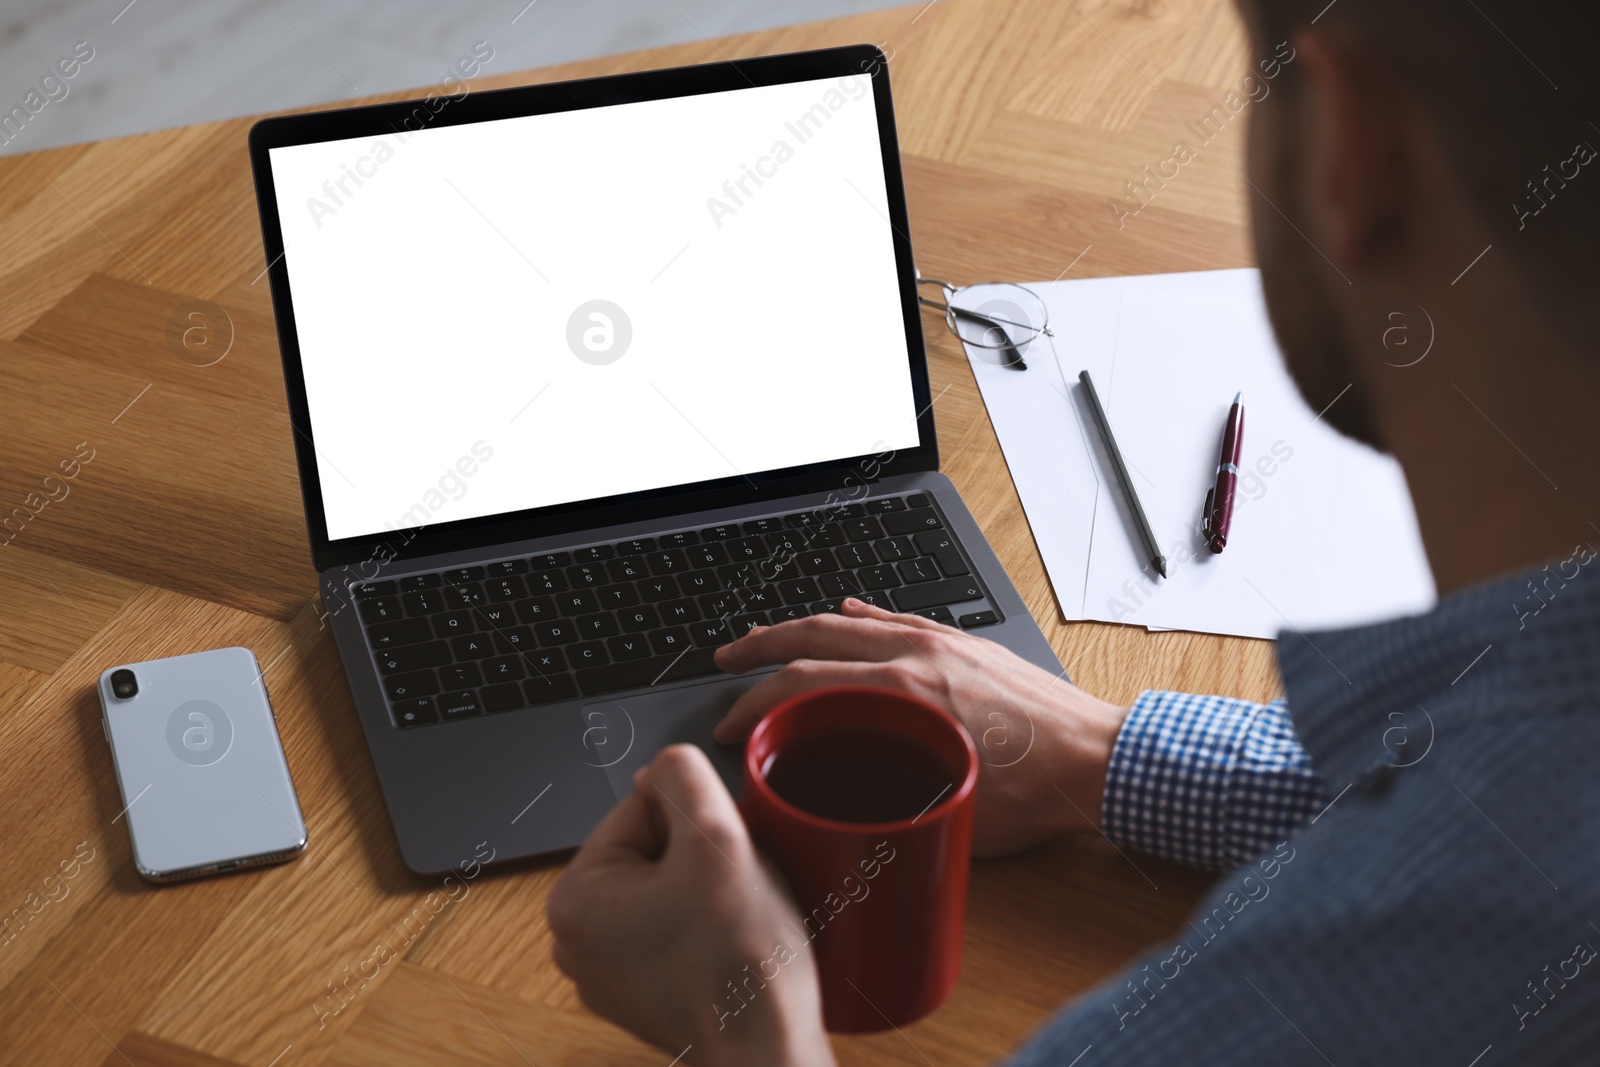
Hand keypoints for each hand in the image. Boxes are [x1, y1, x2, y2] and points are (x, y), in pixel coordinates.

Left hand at [547, 744, 835, 1066]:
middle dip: (702, 854)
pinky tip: (732, 944)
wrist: (769, 1056)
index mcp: (574, 898)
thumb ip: (684, 775)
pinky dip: (709, 925)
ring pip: (670, 886)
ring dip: (710, 887)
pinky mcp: (644, 991)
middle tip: (734, 888)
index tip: (724, 852)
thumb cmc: (741, 969)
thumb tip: (664, 764)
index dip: (697, 818)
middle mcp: (578, 940)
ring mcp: (610, 970)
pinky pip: (677, 928)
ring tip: (736, 917)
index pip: (639, 807)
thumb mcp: (717, 838)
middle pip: (653, 847)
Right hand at [712, 598, 1129, 855]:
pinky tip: (847, 613)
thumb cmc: (1034, 793)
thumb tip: (844, 816)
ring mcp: (943, 643)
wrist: (1097, 759)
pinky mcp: (966, 643)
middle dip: (762, 646)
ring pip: (853, 620)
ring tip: (771, 636)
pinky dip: (862, 616)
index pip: (803, 684)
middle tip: (728, 659)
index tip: (732, 723)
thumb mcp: (945, 808)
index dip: (754, 703)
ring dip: (804, 626)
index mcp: (903, 695)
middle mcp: (917, 656)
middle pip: (816, 636)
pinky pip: (898, 618)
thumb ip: (887, 801)